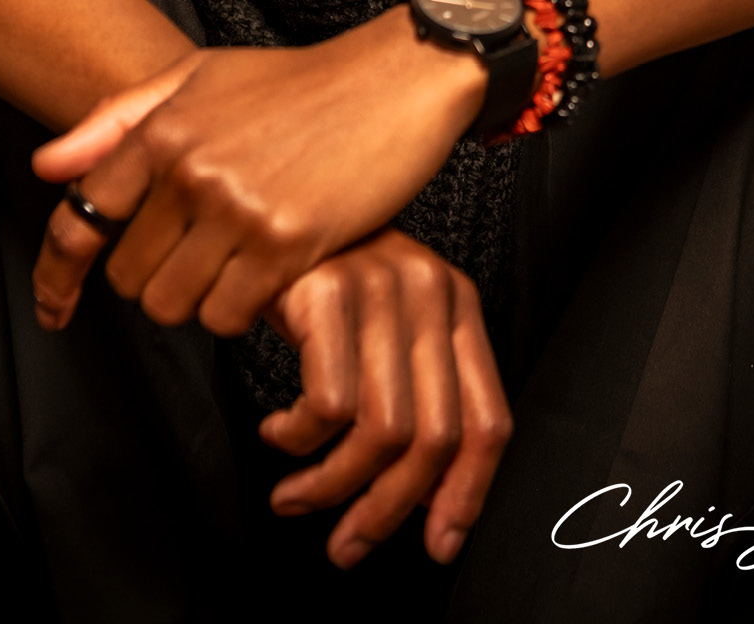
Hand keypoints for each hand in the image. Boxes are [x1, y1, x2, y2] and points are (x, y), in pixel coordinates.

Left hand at [30, 6, 486, 334]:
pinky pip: (231, 316)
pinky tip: (269, 277)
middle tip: (198, 258)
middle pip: (129, 278)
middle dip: (156, 279)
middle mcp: (192, 170)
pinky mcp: (289, 242)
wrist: (395, 77)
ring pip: (176, 306)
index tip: (54, 309)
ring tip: (236, 265)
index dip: (56, 274)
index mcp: (164, 128)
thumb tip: (47, 168)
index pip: (80, 218)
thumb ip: (119, 119)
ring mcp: (240, 208)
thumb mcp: (202, 75)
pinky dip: (244, 310)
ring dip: (200, 300)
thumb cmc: (298, 80)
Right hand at [262, 229, 511, 568]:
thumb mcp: (385, 325)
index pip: (488, 420)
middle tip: (347, 544)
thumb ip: (414, 396)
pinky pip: (326, 404)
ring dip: (330, 487)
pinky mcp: (328, 289)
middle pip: (433, 439)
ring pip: (380, 432)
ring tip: (296, 496)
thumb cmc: (322, 276)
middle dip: (386, 512)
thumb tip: (425, 504)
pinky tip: (278, 432)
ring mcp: (382, 286)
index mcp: (457, 304)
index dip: (467, 496)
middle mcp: (430, 291)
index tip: (437, 544)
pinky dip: (297, 440)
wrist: (265, 210)